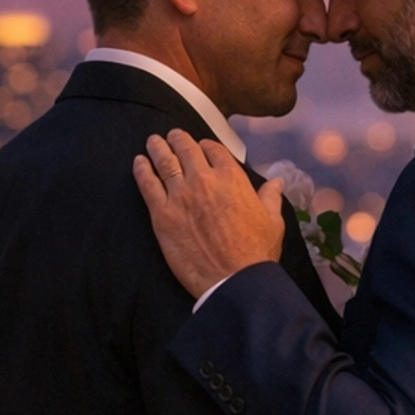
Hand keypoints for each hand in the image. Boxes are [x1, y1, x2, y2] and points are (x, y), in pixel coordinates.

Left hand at [133, 130, 285, 299]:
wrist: (235, 279)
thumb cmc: (257, 251)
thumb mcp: (273, 220)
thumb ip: (270, 197)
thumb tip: (277, 181)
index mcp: (231, 177)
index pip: (215, 151)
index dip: (206, 146)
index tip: (202, 146)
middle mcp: (204, 180)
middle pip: (187, 150)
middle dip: (179, 139)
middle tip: (172, 135)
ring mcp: (180, 195)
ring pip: (165, 162)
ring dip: (158, 148)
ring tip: (152, 141)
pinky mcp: (162, 214)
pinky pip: (148, 184)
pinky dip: (142, 170)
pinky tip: (138, 162)